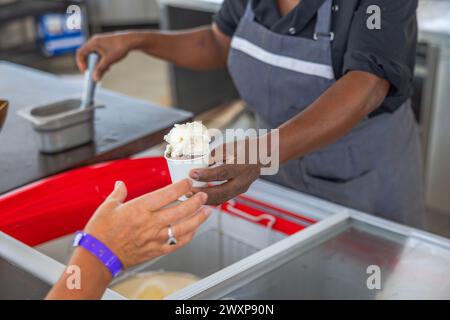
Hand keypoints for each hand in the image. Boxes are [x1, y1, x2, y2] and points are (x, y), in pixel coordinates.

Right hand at [76, 32, 139, 80]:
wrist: (131, 40)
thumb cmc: (119, 48)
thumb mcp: (108, 61)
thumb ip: (100, 69)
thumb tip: (95, 79)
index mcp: (93, 43)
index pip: (80, 53)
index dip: (81, 63)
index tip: (85, 72)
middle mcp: (94, 41)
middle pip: (86, 55)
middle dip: (90, 65)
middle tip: (94, 74)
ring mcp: (100, 42)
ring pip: (94, 55)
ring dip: (97, 64)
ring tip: (105, 71)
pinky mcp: (105, 44)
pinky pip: (99, 53)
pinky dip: (101, 61)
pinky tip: (108, 67)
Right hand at [84, 179, 210, 268]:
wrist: (98, 257)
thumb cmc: (101, 232)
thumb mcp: (107, 207)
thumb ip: (118, 193)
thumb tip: (120, 183)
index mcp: (140, 208)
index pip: (167, 194)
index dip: (181, 187)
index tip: (189, 182)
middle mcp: (151, 222)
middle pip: (181, 210)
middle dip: (196, 201)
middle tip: (204, 195)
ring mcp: (155, 238)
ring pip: (184, 227)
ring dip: (198, 218)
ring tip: (207, 211)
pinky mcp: (156, 250)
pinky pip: (177, 243)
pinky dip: (189, 236)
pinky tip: (195, 229)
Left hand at [189, 139, 260, 205]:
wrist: (262, 156)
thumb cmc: (244, 148)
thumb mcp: (230, 146)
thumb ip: (214, 154)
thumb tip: (198, 160)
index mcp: (242, 166)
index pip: (222, 172)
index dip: (206, 174)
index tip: (191, 173)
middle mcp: (243, 180)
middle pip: (222, 191)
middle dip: (203, 193)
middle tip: (187, 191)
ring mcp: (242, 188)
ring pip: (222, 198)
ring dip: (204, 199)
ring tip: (188, 196)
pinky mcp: (238, 192)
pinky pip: (223, 199)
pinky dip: (210, 200)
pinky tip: (198, 199)